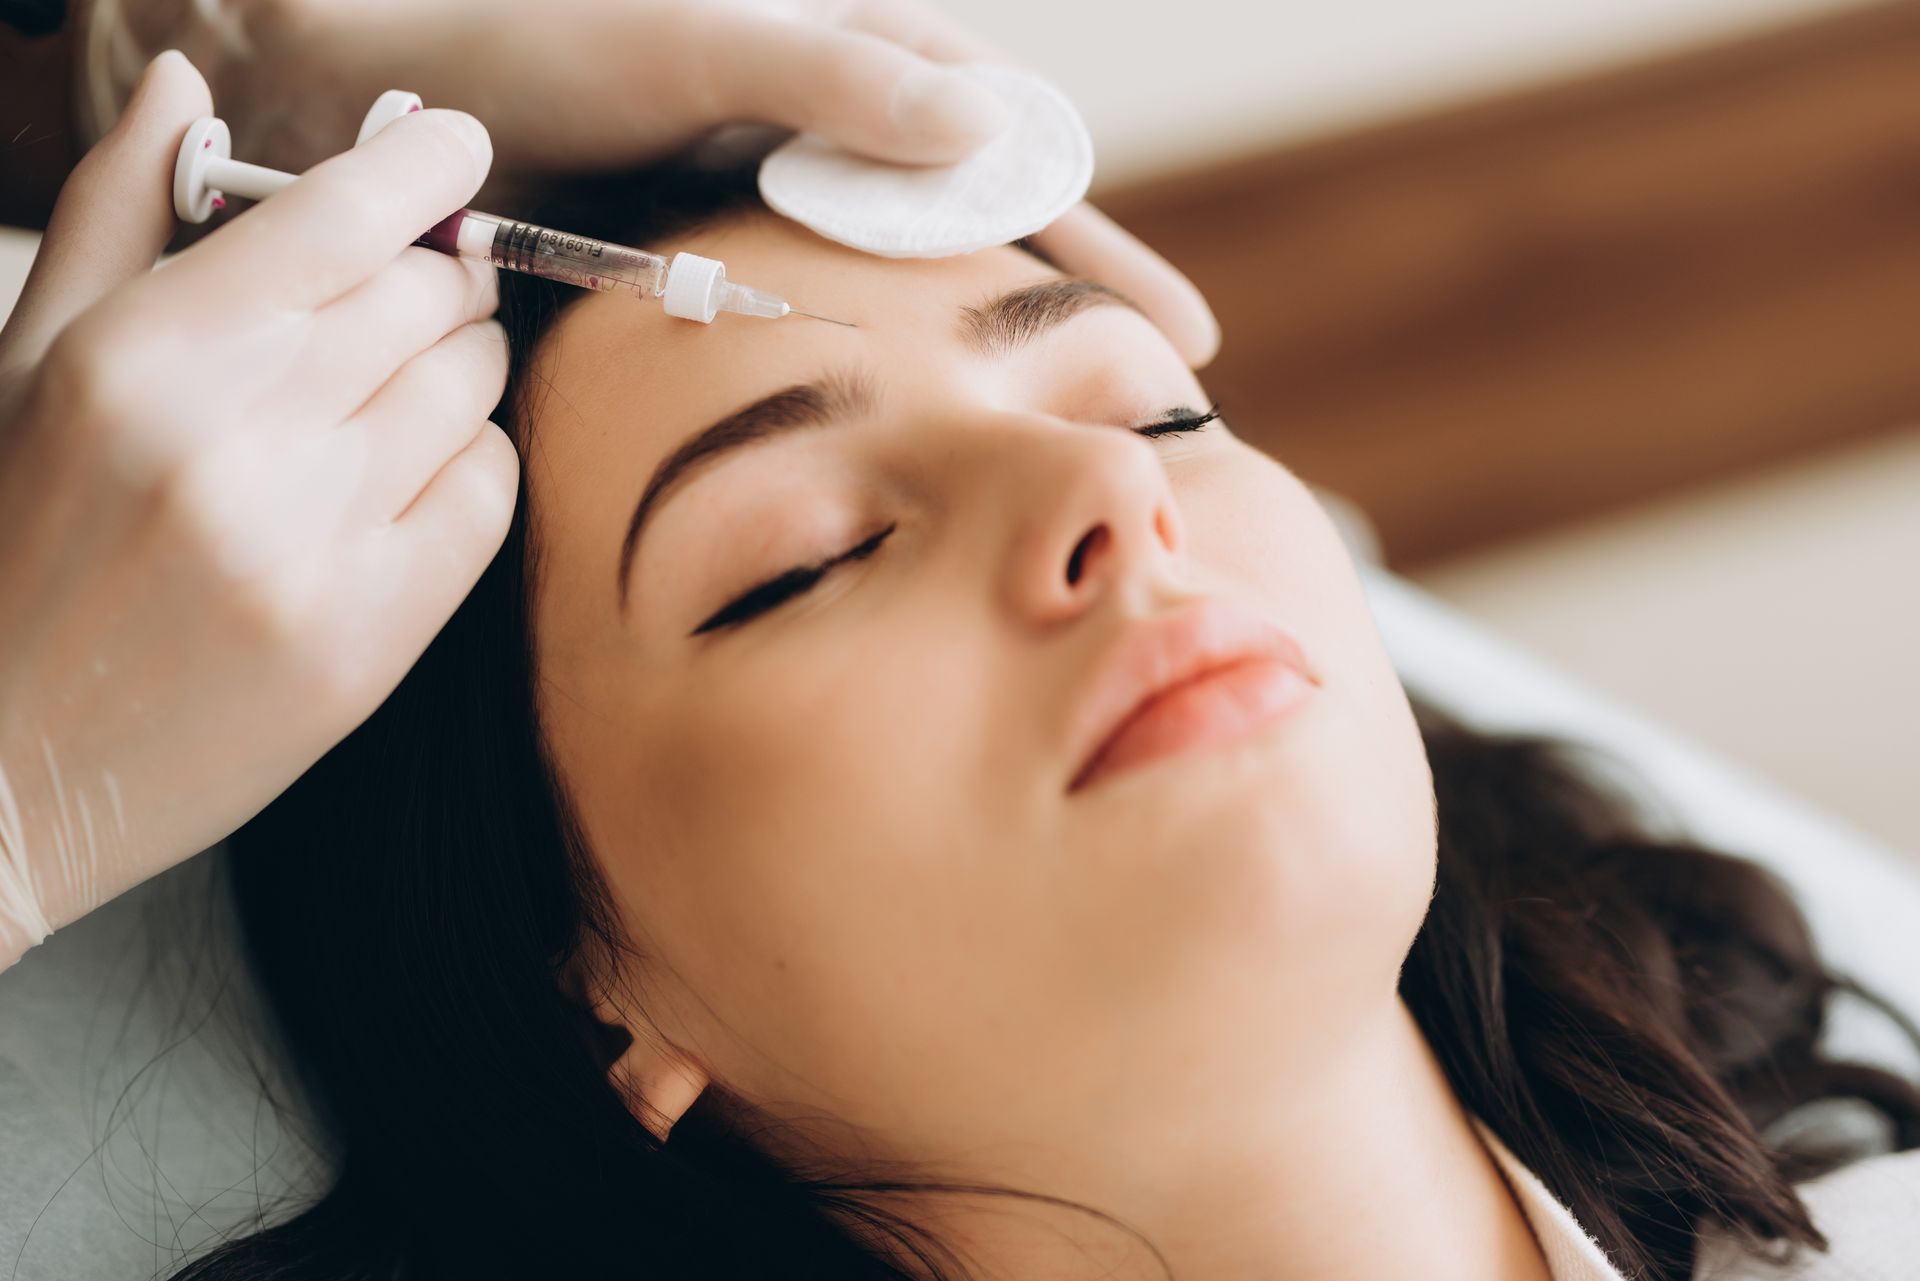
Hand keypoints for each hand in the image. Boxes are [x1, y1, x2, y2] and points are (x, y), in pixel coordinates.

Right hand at [0, 53, 516, 968]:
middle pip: (429, 294)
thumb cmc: (11, 549)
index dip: (423, 164)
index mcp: (142, 358)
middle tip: (405, 290)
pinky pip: (488, 493)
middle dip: (434, 275)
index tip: (453, 147)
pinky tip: (403, 476)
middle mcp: (236, 443)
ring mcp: (314, 547)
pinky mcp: (372, 638)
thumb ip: (117, 216)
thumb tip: (187, 86)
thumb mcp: (30, 367)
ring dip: (452, 366)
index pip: (342, 215)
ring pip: (471, 386)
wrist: (5, 772)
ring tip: (385, 392)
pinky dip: (466, 464)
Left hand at [189, 0, 1220, 364]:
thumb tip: (993, 128)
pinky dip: (887, 373)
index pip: (1017, 163)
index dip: (1101, 255)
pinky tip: (917, 426)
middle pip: (985, 233)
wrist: (387, 93)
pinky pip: (828, 322)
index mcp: (854, 65)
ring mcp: (777, 205)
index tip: (1186, 345)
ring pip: (914, 289)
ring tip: (1063, 435)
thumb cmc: (535, 40)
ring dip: (989, 357)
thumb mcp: (697, 43)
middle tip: (1161, 405)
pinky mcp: (716, 260)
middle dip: (1075, 314)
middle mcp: (830, 137)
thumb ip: (837, 77)